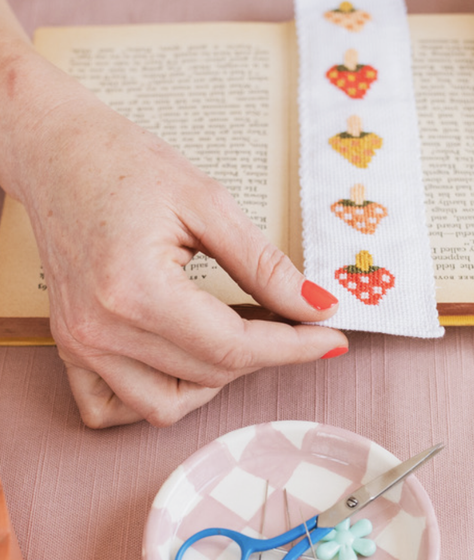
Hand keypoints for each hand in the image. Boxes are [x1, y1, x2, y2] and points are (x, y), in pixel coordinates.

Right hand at [1, 46, 347, 427]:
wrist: (55, 151)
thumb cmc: (125, 163)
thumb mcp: (207, 202)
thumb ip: (264, 265)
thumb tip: (317, 307)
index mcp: (136, 290)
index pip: (234, 347)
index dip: (294, 348)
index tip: (332, 340)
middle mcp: (101, 331)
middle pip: (209, 375)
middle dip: (266, 355)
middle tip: (296, 324)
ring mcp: (80, 343)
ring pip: (165, 406)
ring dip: (216, 381)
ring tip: (239, 337)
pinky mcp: (69, 344)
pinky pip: (111, 409)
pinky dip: (156, 398)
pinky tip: (183, 363)